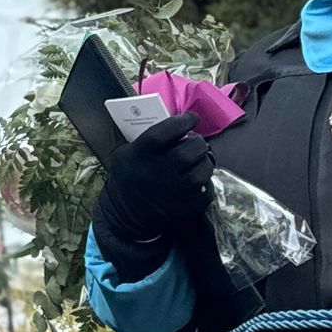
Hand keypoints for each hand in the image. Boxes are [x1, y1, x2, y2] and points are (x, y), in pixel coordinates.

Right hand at [95, 112, 213, 245]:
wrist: (126, 213)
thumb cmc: (128, 176)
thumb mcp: (125, 154)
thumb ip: (144, 140)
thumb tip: (174, 126)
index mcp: (139, 156)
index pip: (164, 132)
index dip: (181, 122)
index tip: (191, 118)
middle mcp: (157, 173)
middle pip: (188, 151)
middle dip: (198, 142)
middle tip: (196, 141)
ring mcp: (173, 192)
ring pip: (202, 170)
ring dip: (205, 161)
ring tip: (199, 159)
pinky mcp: (186, 207)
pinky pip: (206, 189)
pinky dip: (205, 182)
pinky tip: (197, 178)